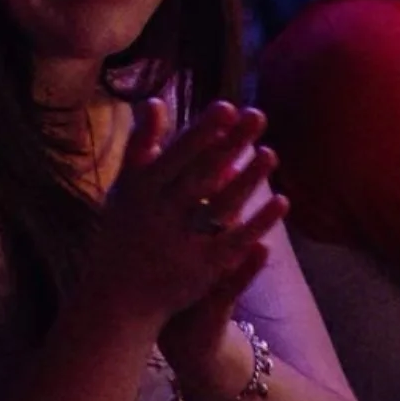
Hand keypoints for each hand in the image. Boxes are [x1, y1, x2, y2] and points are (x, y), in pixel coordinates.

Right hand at [84, 98, 286, 334]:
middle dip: (231, 146)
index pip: (175, 155)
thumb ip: (141, 146)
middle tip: (258, 116)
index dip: (202, 132)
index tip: (227, 106)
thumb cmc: (124, 234)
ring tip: (271, 154)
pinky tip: (282, 201)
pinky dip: (260, 222)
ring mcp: (182, 244)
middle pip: (201, 176)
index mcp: (139, 191)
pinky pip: (236, 242)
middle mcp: (160, 215)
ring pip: (222, 207)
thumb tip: (155, 100)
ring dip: (249, 180)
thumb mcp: (125, 189)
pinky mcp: (202, 270)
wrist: (117, 300)